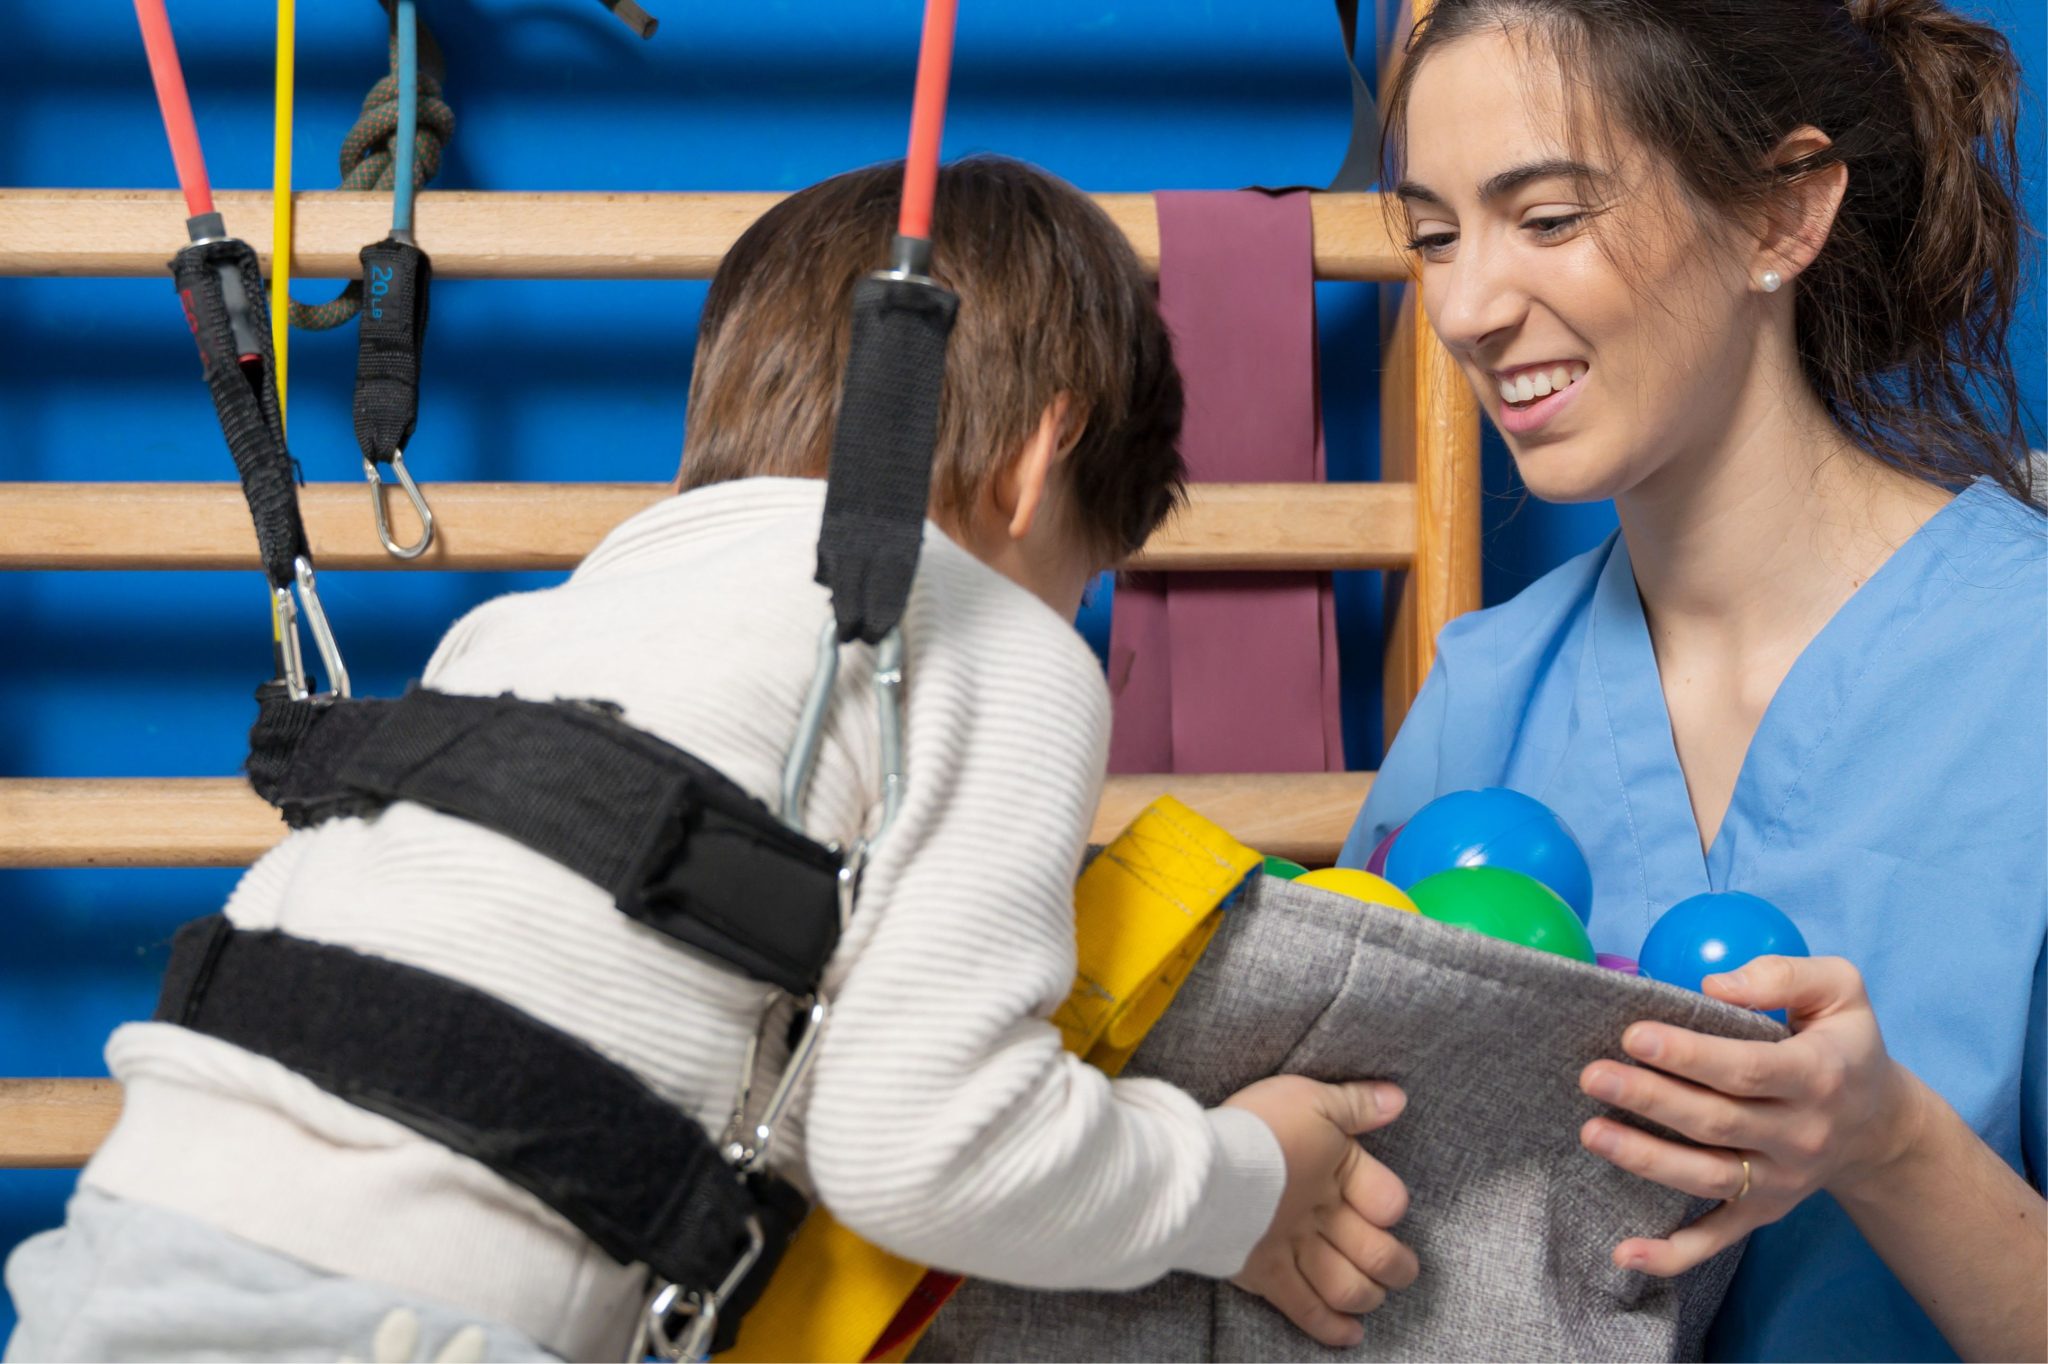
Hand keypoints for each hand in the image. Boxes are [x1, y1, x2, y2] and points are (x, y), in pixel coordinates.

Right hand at [1223, 1075, 1418, 1346]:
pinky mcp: (1265, 1275)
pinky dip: (1331, 1328)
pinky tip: (1349, 1335)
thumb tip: (1397, 1099)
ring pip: (1347, 1287)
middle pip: (1376, 1253)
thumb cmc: (1256, 1124)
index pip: (1389, 1200)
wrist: (1201, 1163)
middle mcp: (1323, 1218)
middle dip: (1397, 1266)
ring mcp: (1296, 1250)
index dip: (1393, 1207)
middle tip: (1403, 1271)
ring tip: (1373, 1298)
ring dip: (1368, 1297)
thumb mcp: (1309, 1097)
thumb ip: (1355, 1103)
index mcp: (1340, 1173)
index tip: (1387, 1210)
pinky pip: (1306, 1310)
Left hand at [1577, 955, 1926, 1276]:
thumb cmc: (1844, 1044)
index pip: (1746, 1069)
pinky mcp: (1762, 1211)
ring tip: (1590, 1132)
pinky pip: (1716, 1238)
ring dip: (1645, 1159)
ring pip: (1707, 1177)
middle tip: (1593, 1075)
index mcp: (1817, 1075)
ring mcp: (1780, 1181)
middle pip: (1716, 1122)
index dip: (1688, 1055)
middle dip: (1650, 1099)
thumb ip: (1783, 976)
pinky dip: (1671, 1253)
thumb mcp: (1840, 990)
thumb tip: (1714, 986)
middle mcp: (1801, 1135)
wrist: (1880, 1125)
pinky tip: (1623, 1252)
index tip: (1634, 1035)